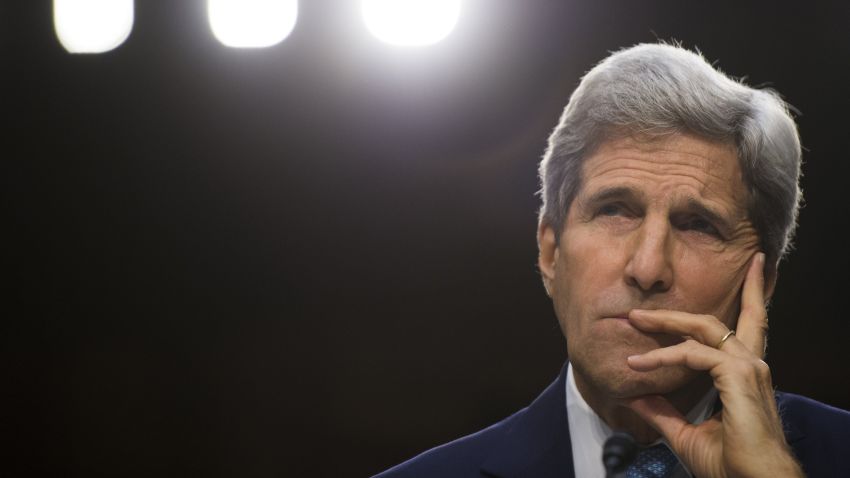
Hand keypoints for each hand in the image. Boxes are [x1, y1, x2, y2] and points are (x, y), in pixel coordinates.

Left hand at [623, 253, 803, 477]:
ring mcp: (748, 367)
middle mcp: (751, 364)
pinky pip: (692, 354)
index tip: (693, 306)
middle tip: (642, 309)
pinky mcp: (738, 375)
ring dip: (666, 322)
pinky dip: (664, 356)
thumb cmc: (730, 464)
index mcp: (744, 375)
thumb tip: (636, 397)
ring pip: (703, 328)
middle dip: (681, 309)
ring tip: (634, 319)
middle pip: (720, 319)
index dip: (734, 303)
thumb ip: (662, 411)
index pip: (742, 329)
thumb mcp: (685, 433)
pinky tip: (640, 363)